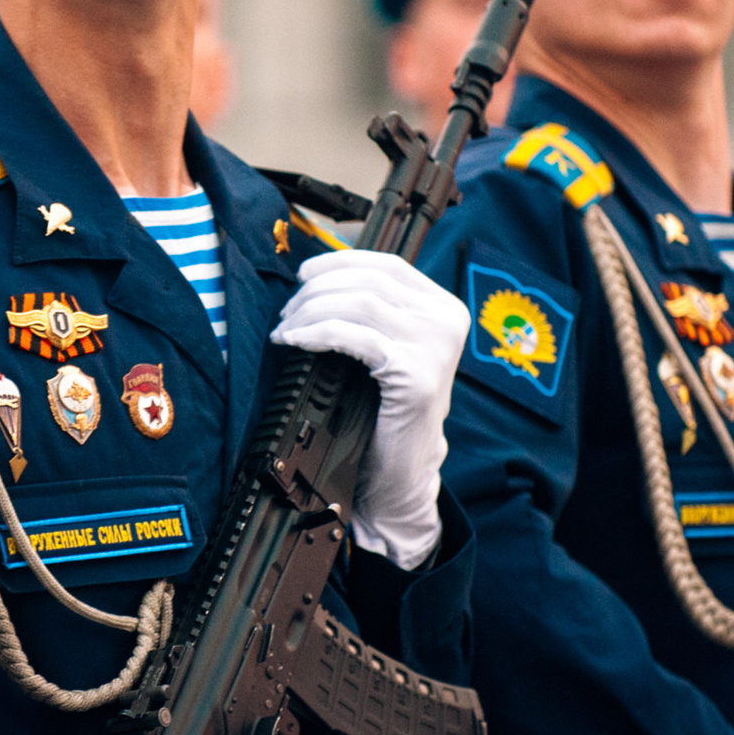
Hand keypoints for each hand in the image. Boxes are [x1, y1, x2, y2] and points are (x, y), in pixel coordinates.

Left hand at [270, 250, 466, 570]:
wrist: (401, 472)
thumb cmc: (384, 409)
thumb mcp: (385, 348)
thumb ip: (371, 310)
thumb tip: (315, 275)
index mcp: (444, 308)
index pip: (387, 264)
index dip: (339, 262)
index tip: (302, 274)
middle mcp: (448, 322)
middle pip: (370, 281)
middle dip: (317, 290)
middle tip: (286, 312)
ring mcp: (436, 348)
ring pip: (359, 303)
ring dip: (311, 311)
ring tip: (285, 330)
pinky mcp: (416, 376)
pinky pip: (354, 337)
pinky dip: (316, 333)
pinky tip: (294, 343)